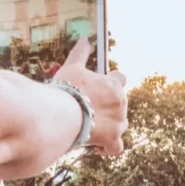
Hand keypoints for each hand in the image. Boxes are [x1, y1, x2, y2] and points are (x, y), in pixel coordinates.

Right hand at [52, 37, 127, 154]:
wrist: (62, 112)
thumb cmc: (65, 88)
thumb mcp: (72, 68)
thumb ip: (80, 53)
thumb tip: (84, 38)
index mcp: (113, 84)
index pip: (121, 78)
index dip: (112, 83)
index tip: (100, 89)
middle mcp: (121, 102)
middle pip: (120, 104)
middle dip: (107, 107)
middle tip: (87, 109)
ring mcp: (119, 122)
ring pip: (121, 124)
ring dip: (109, 125)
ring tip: (90, 126)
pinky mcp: (113, 139)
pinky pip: (117, 147)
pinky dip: (109, 147)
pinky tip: (98, 146)